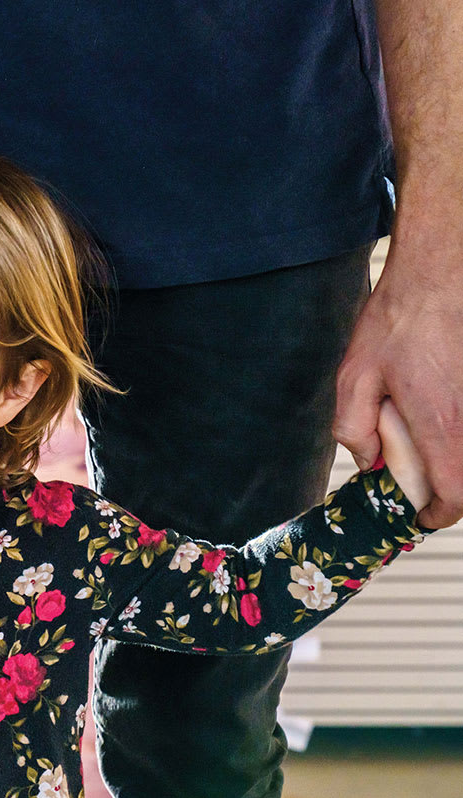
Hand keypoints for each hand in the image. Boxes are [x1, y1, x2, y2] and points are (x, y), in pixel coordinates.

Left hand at [334, 237, 462, 528]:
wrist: (440, 275)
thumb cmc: (398, 321)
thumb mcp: (354, 375)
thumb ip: (353, 426)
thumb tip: (368, 460)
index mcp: (441, 422)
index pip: (456, 493)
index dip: (439, 514)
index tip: (420, 515)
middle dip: (450, 491)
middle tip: (420, 486)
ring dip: (454, 460)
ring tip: (425, 450)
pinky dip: (457, 434)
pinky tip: (434, 415)